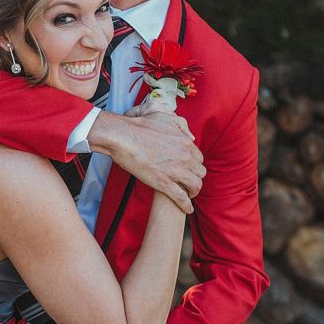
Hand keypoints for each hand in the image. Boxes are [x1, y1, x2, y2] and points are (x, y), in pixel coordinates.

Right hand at [86, 110, 204, 213]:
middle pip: (200, 172)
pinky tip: (187, 209)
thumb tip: (191, 136)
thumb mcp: (164, 115)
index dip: (194, 164)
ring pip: (195, 186)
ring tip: (189, 195)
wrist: (123, 137)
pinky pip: (181, 198)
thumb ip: (181, 124)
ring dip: (193, 192)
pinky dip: (186, 205)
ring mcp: (175, 171)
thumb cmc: (140, 125)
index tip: (189, 168)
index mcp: (185, 142)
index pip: (199, 157)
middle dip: (196, 177)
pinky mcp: (164, 183)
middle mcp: (184, 157)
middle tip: (189, 181)